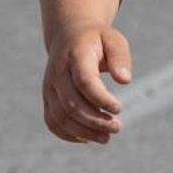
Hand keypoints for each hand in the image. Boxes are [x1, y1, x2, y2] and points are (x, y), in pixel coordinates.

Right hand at [42, 22, 132, 144]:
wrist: (68, 35)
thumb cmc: (97, 40)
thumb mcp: (113, 40)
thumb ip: (120, 57)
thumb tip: (125, 80)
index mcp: (75, 55)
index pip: (84, 81)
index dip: (101, 99)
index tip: (119, 108)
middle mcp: (57, 73)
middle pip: (72, 104)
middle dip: (95, 121)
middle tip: (117, 127)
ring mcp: (49, 87)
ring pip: (61, 117)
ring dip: (84, 132)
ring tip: (106, 137)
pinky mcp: (48, 99)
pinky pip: (53, 123)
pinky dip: (69, 135)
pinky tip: (88, 137)